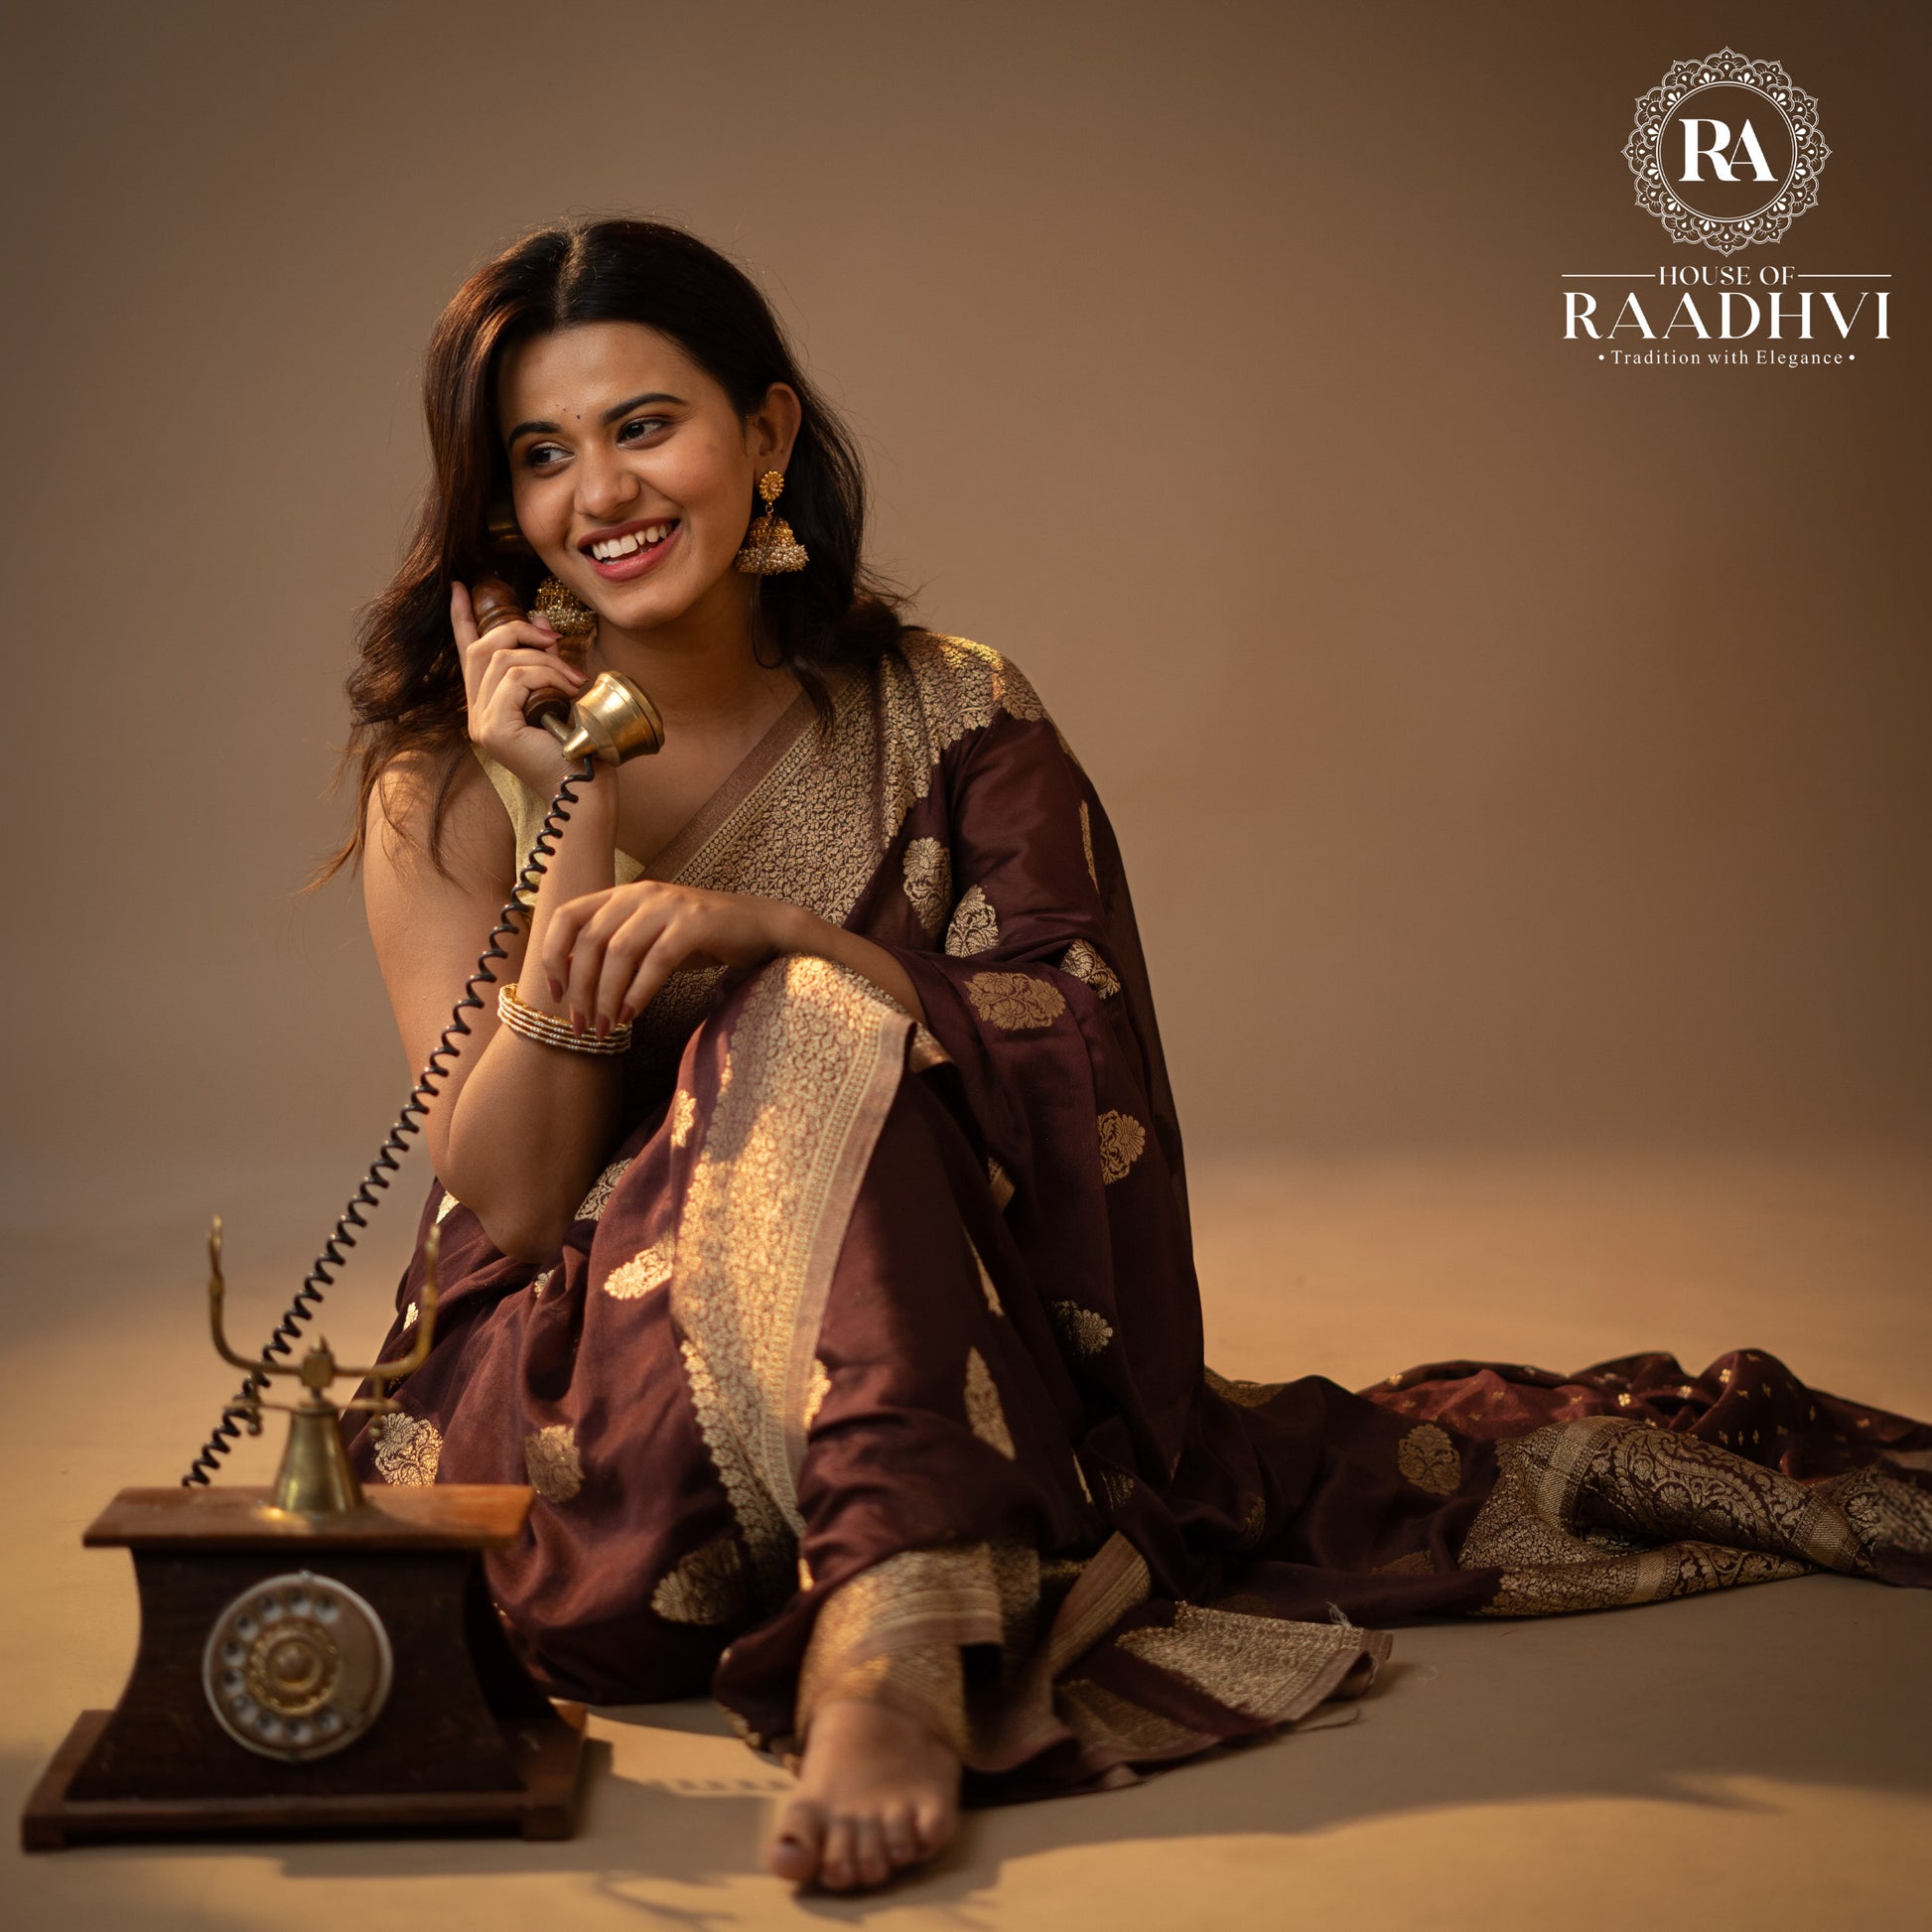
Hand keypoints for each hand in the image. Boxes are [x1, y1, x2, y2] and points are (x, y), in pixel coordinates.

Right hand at [452, 579, 587, 790]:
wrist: (584, 787)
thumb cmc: (579, 746)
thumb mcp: (559, 692)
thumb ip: (544, 662)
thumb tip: (542, 622)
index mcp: (489, 705)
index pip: (467, 653)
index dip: (462, 618)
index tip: (460, 588)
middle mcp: (478, 713)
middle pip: (484, 648)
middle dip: (519, 630)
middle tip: (555, 638)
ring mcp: (482, 723)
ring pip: (504, 660)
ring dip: (545, 660)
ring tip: (573, 679)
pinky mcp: (493, 728)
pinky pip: (516, 679)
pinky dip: (546, 675)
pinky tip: (568, 689)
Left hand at [540, 882, 806, 1033]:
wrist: (760, 926)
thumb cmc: (700, 938)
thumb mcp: (649, 939)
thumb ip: (614, 951)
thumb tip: (574, 986)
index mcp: (622, 895)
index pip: (566, 916)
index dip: (552, 956)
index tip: (556, 994)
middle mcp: (640, 894)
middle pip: (590, 941)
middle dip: (581, 989)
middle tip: (582, 1026)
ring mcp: (668, 906)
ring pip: (619, 952)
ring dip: (606, 996)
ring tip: (606, 1029)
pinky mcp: (695, 923)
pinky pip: (656, 961)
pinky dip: (639, 992)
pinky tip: (632, 1015)